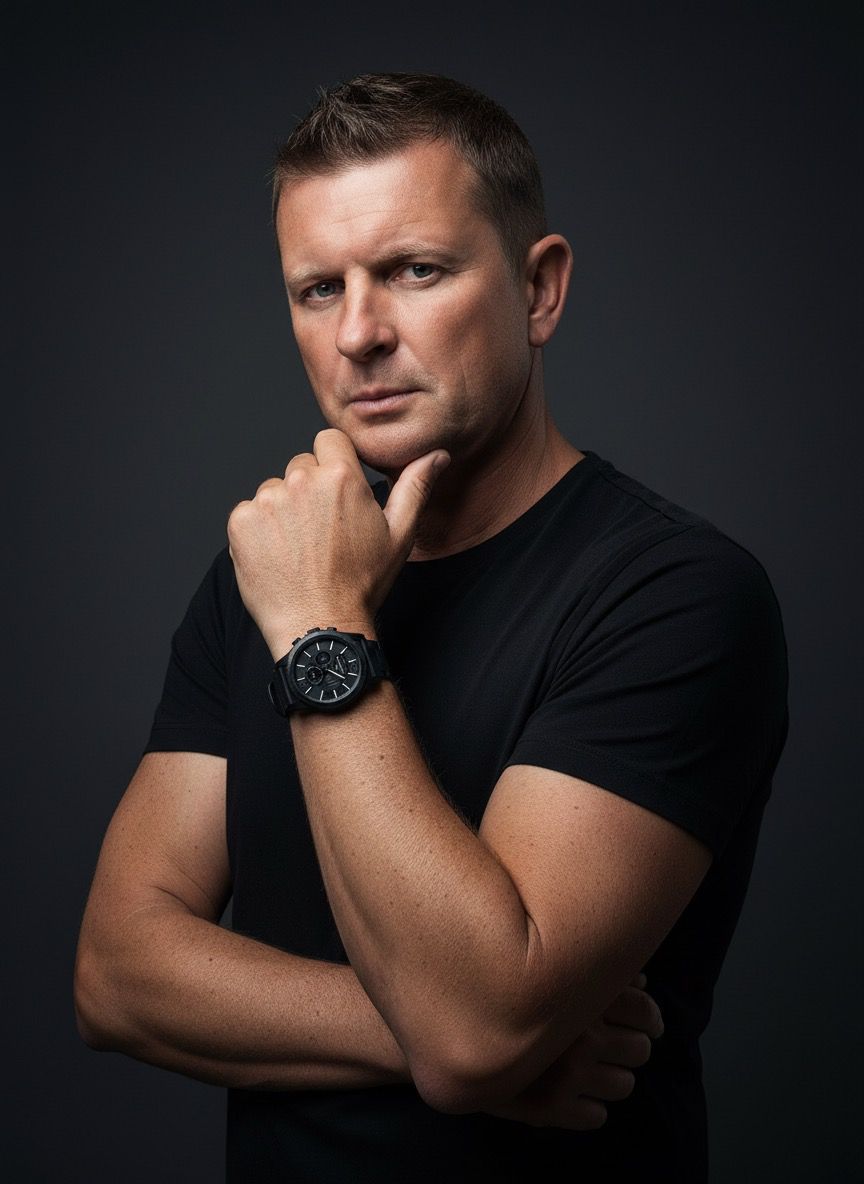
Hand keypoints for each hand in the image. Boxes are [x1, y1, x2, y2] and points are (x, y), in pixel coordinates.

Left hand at [227, 429, 448, 657]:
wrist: (319, 626)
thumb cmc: (361, 584)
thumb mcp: (399, 535)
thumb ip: (415, 486)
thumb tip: (436, 455)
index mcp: (341, 477)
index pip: (328, 441)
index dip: (333, 465)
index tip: (336, 494)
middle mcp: (300, 481)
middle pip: (300, 466)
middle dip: (309, 490)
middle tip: (321, 531)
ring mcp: (267, 501)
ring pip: (273, 490)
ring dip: (283, 511)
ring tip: (299, 548)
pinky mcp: (241, 522)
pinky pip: (249, 513)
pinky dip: (259, 531)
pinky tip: (277, 556)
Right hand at [483, 974, 662, 1130]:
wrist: (450, 1029)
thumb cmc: (502, 989)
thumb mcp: (549, 970)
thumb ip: (594, 972)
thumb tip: (641, 981)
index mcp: (583, 997)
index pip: (645, 1011)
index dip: (651, 1019)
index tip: (647, 1023)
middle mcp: (581, 1036)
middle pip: (639, 1049)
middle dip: (632, 1047)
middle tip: (618, 1044)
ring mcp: (567, 1076)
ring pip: (623, 1085)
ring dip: (614, 1077)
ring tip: (594, 1068)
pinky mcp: (551, 1109)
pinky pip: (596, 1116)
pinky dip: (592, 1107)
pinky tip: (575, 1093)